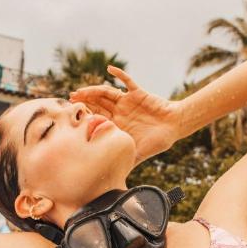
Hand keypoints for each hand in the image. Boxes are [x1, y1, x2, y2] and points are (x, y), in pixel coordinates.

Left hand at [70, 65, 184, 164]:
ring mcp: (127, 101)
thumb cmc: (159, 141)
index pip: (98, 118)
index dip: (86, 116)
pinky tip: (110, 68)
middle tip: (71, 100)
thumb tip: (116, 179)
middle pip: (97, 103)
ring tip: (81, 90)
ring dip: (93, 90)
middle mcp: (119, 112)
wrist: (175, 126)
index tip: (74, 117)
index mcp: (118, 125)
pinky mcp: (137, 93)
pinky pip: (127, 81)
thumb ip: (127, 161)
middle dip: (84, 101)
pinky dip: (119, 74)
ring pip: (106, 92)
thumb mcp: (140, 153)